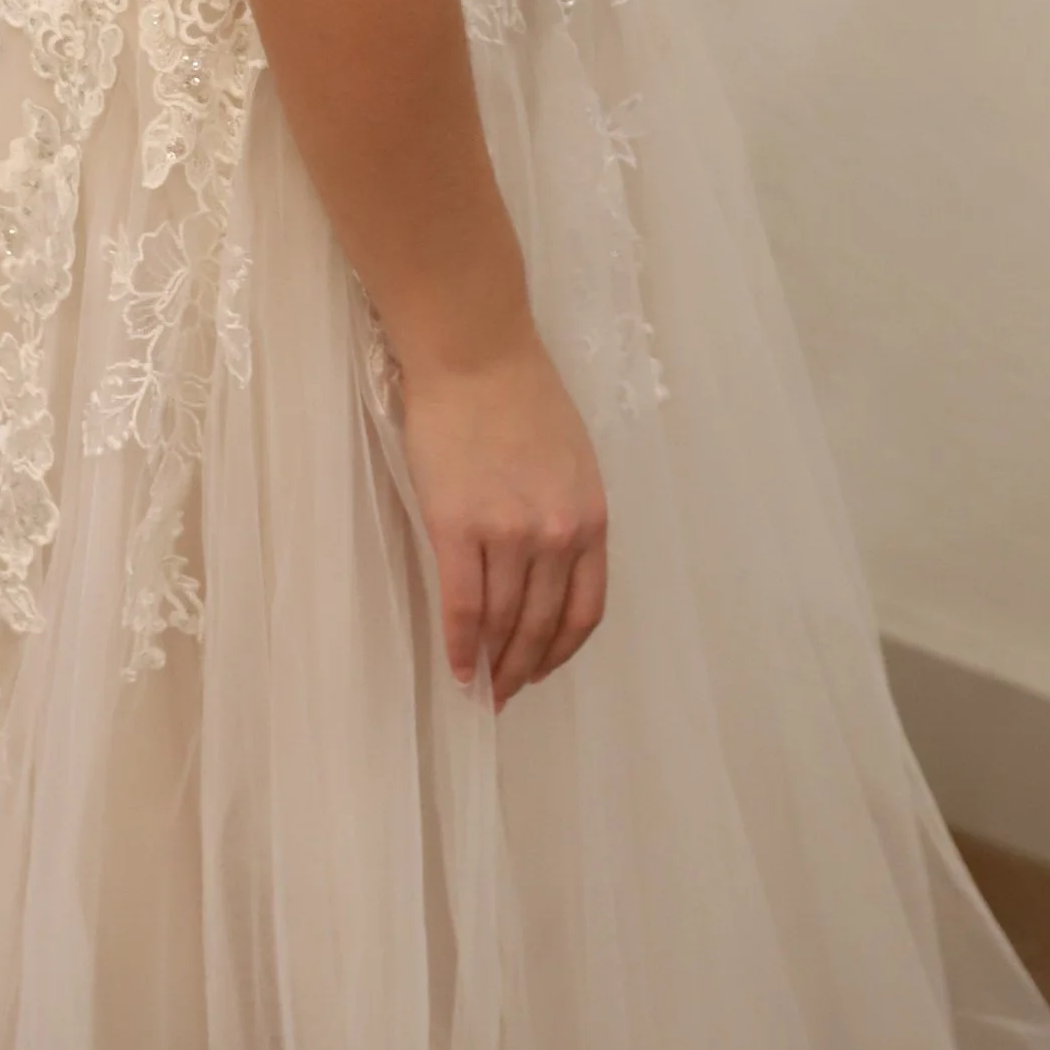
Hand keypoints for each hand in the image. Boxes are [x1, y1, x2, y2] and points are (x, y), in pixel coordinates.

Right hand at [397, 332, 607, 709]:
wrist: (475, 355)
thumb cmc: (519, 397)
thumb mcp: (572, 462)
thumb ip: (566, 517)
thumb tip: (544, 572)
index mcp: (592, 519)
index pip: (585, 610)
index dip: (561, 651)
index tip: (541, 670)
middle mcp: (559, 536)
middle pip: (542, 625)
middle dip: (524, 668)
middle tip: (505, 694)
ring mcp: (509, 534)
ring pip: (503, 622)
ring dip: (492, 664)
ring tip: (480, 687)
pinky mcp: (458, 528)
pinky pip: (462, 605)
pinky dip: (461, 645)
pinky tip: (458, 667)